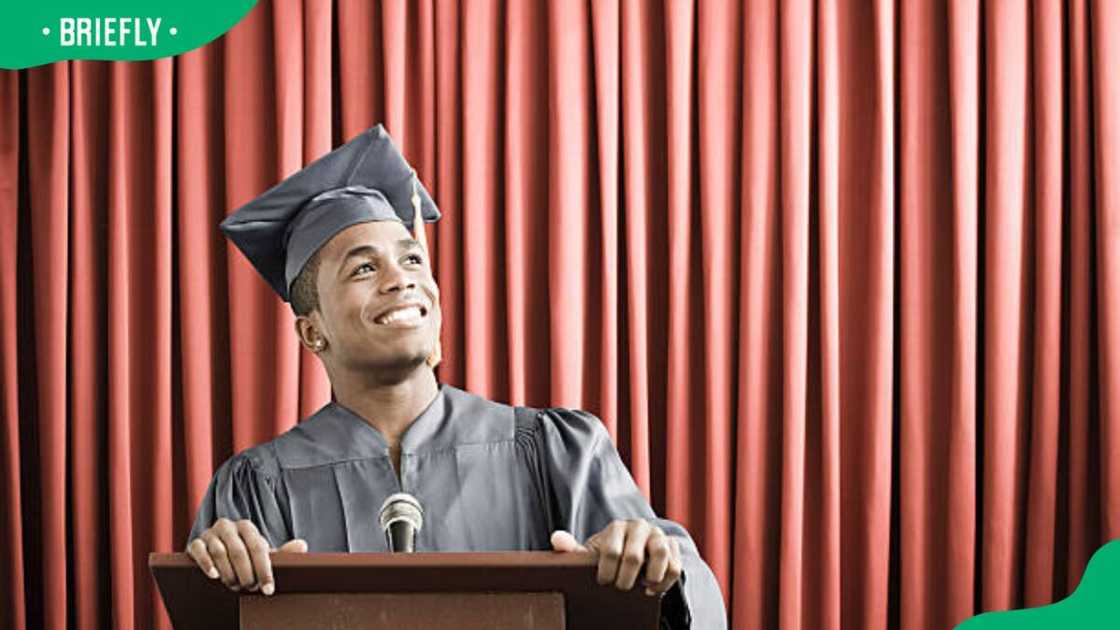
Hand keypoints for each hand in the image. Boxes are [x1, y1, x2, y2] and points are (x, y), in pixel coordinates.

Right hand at [186, 517, 306, 595]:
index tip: (268, 589)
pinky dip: (206, 563)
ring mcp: (210, 533)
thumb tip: (302, 545)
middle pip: (238, 551)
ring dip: (228, 573)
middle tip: (250, 588)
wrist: (220, 556)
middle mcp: (228, 526)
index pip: (258, 548)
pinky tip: (215, 575)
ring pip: (219, 552)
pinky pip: (198, 550)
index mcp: (247, 527)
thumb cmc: (246, 556)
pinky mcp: (195, 542)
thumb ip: (283, 553)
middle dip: (246, 574)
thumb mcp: (263, 556)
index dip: (264, 570)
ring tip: (234, 586)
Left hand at [551, 519, 681, 595]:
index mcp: (616, 527)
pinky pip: (675, 565)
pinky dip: (666, 581)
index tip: (603, 582)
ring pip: (660, 554)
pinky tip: (654, 590)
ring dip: (650, 577)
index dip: (606, 572)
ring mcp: (658, 535)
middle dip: (625, 580)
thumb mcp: (590, 553)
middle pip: (633, 557)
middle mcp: (639, 526)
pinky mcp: (673, 546)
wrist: (633, 550)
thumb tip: (556, 538)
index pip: (611, 551)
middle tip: (620, 588)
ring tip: (642, 588)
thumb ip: (573, 549)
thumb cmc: (608, 554)